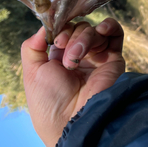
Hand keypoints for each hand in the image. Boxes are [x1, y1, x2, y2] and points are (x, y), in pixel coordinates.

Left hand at [21, 18, 124, 146]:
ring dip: (83, 38)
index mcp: (60, 58)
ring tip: (77, 58)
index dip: (60, 30)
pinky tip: (102, 29)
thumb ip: (32, 46)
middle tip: (67, 59)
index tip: (55, 42)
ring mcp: (97, 56)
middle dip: (71, 38)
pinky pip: (115, 33)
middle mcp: (80, 55)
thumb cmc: (50, 102)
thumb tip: (45, 26)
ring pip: (93, 30)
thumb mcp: (32, 72)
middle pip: (78, 28)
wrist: (74, 121)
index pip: (63, 30)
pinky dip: (109, 26)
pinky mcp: (113, 58)